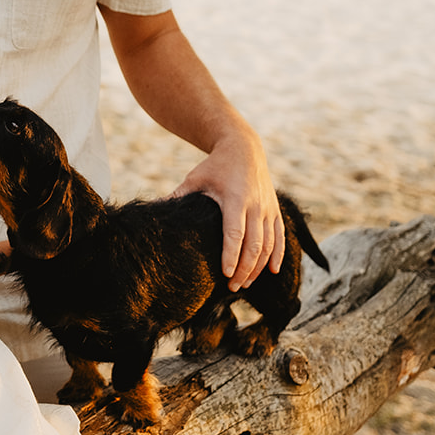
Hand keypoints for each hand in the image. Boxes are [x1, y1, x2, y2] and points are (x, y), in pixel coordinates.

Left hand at [172, 126, 283, 291]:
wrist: (244, 148)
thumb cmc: (215, 165)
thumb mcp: (195, 178)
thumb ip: (178, 196)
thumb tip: (155, 207)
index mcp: (236, 199)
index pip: (235, 233)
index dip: (231, 255)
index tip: (225, 274)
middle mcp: (255, 205)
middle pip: (254, 245)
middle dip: (244, 269)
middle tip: (232, 287)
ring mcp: (268, 209)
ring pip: (269, 244)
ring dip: (259, 266)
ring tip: (245, 283)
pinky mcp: (275, 210)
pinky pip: (280, 236)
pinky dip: (278, 255)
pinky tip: (271, 271)